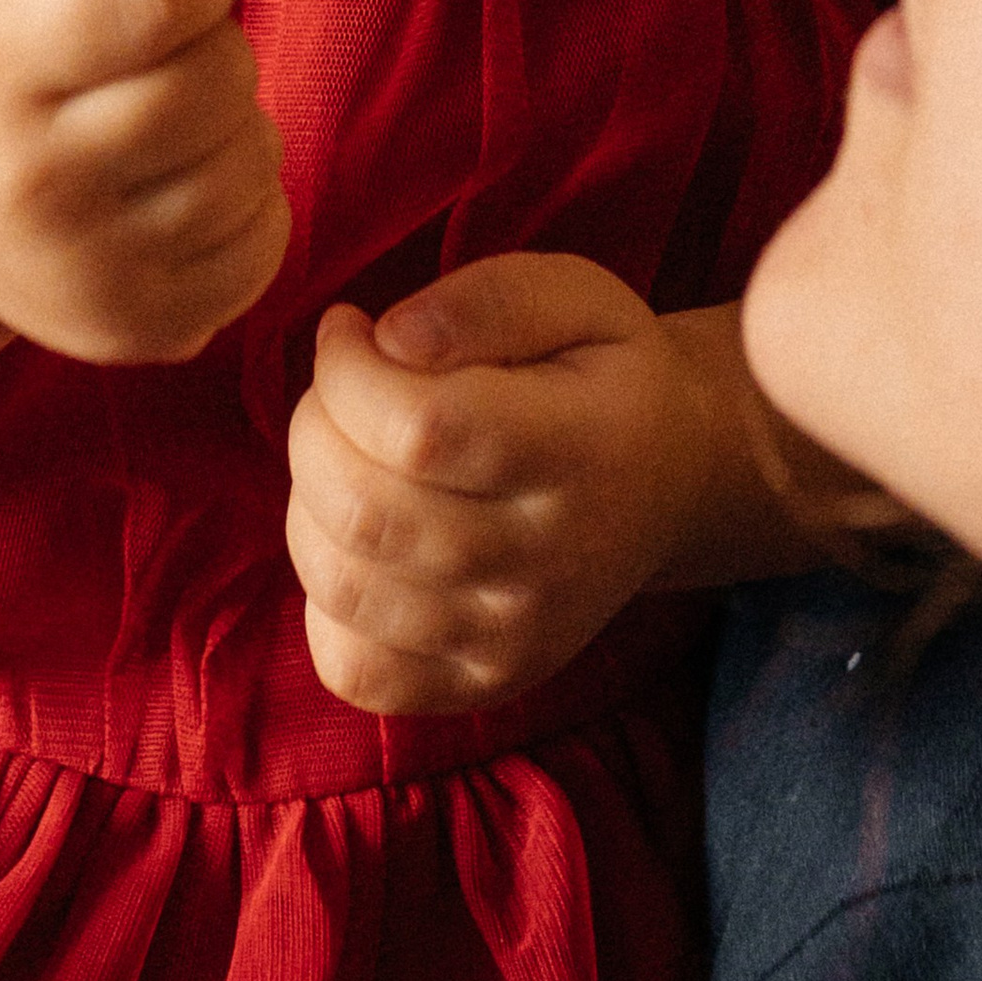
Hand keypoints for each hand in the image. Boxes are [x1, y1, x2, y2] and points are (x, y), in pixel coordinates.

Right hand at [0, 0, 287, 362]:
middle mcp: (26, 181)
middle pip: (217, 79)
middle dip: (216, 45)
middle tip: (166, 52)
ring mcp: (85, 270)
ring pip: (252, 161)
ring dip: (235, 123)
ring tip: (167, 120)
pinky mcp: (140, 329)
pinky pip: (266, 239)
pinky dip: (247, 201)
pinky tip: (179, 184)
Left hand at [287, 253, 755, 714]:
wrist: (670, 482)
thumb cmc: (603, 374)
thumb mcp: (576, 297)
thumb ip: (487, 300)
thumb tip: (390, 338)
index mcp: (582, 450)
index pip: (420, 428)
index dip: (347, 373)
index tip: (351, 331)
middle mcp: (554, 560)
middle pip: (367, 511)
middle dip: (315, 426)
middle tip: (342, 390)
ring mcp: (518, 637)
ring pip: (345, 586)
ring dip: (311, 504)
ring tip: (350, 457)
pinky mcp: (485, 682)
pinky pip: (356, 670)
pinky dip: (326, 602)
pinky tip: (363, 542)